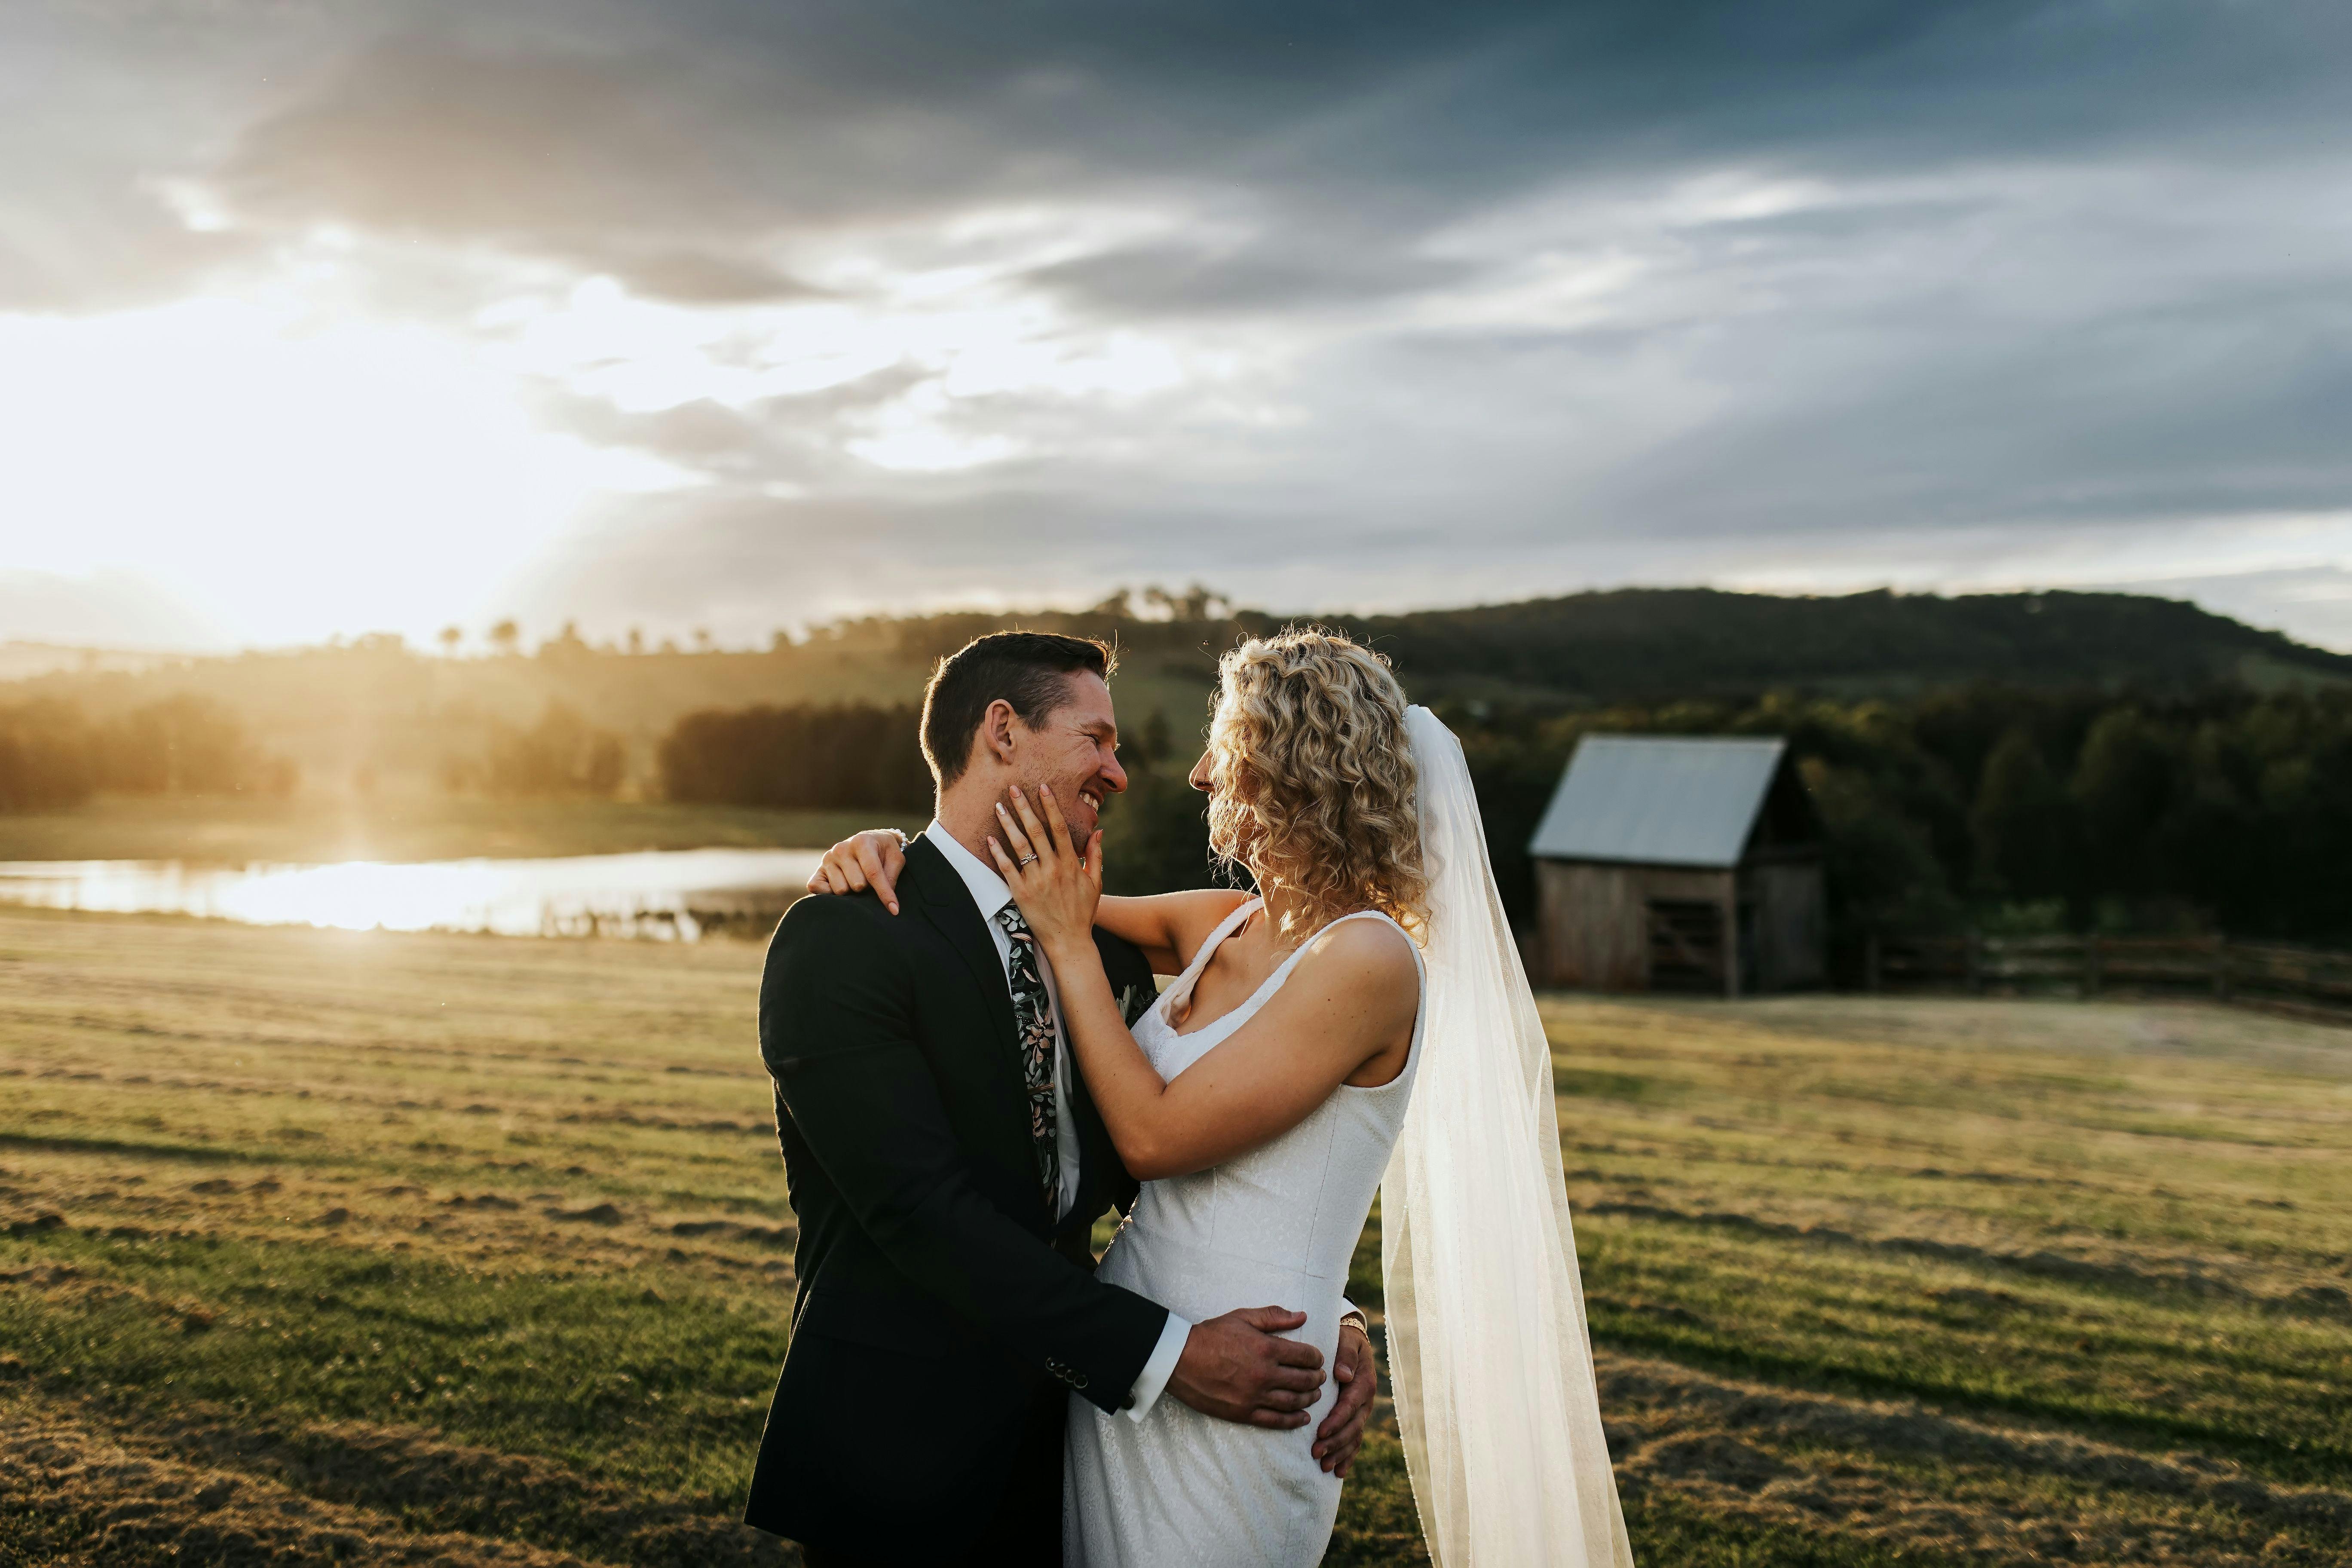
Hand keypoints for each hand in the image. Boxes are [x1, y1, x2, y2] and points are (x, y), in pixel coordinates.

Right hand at [806, 830, 907, 913]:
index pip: (873, 873)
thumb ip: (891, 877)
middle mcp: (841, 848)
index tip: (894, 910)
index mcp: (861, 842)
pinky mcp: (818, 870)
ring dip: (852, 891)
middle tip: (869, 880)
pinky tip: (842, 885)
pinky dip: (830, 893)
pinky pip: (817, 889)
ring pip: (841, 891)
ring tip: (856, 879)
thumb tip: (888, 903)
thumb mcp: (895, 858)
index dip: (884, 893)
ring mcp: (827, 859)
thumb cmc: (884, 851)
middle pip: (857, 885)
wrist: (869, 840)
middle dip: (867, 888)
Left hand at [987, 785, 1101, 956]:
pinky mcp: (1021, 893)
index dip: (1050, 806)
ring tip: (999, 806)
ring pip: (1020, 846)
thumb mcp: (1095, 882)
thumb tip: (1099, 831)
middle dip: (1024, 807)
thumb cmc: (1083, 911)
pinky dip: (998, 853)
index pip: (1059, 827)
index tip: (1043, 787)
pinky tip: (989, 838)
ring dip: (1008, 824)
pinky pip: (1007, 869)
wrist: (1069, 941)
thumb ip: (1096, 855)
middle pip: (1036, 831)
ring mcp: (1036, 881)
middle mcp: (1053, 869)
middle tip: (1013, 788)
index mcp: (1071, 863)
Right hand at [1166, 1306, 1326, 1428]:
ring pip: (1293, 1402)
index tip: (1318, 1358)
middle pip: (1304, 1380)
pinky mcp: (1244, 1413)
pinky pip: (1275, 1421)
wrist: (1180, 1359)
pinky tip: (1303, 1418)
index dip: (1316, 1357)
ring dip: (1309, 1399)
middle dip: (1317, 1379)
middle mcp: (1265, 1375)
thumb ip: (1274, 1317)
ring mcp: (1255, 1397)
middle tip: (1320, 1377)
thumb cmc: (1211, 1335)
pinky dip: (1293, 1420)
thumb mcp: (1243, 1317)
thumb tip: (1303, 1316)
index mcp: (1267, 1349)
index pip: (1305, 1356)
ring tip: (1315, 1395)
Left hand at [1314, 1321, 1376, 1475]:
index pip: (1350, 1405)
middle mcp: (1365, 1400)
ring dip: (1340, 1453)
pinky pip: (1355, 1440)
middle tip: (1316, 1453)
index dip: (1336, 1420)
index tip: (1320, 1432)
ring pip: (1354, 1437)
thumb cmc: (1343, 1340)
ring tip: (1324, 1465)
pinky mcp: (1356, 1418)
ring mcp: (1362, 1412)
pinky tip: (1338, 1472)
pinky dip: (1348, 1456)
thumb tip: (1343, 1374)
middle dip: (1335, 1442)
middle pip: (1353, 1426)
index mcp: (1363, 1382)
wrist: (1351, 1343)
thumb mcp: (1346, 1341)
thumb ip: (1346, 1355)